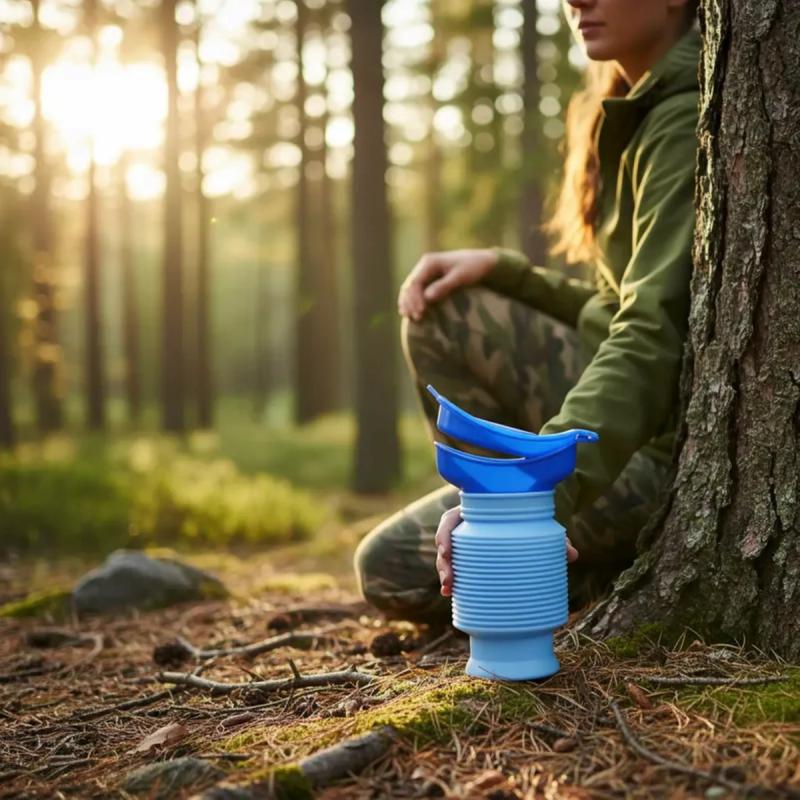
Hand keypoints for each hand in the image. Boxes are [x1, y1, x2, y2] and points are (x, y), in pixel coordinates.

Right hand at [398, 248, 498, 321]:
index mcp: (429, 262)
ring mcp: (425, 273)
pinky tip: (410, 312)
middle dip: (410, 302)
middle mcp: (424, 266)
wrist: (482, 261)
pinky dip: (412, 301)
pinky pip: (415, 291)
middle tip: (415, 318)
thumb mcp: (460, 277)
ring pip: (409, 289)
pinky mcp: (429, 280)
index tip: (421, 312)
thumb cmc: (473, 268)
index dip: (414, 298)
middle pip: (409, 286)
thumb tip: (427, 298)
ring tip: (410, 318)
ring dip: (408, 303)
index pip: (415, 282)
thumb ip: (444, 286)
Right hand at [435, 506, 579, 596]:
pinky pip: (457, 565)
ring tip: (448, 591)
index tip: (445, 551)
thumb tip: (573, 555)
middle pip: (446, 541)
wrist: (524, 516)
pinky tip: (451, 595)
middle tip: (449, 581)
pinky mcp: (470, 555)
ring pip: (448, 556)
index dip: (445, 534)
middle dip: (444, 562)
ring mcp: (466, 541)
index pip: (452, 518)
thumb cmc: (526, 517)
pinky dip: (452, 579)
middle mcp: (466, 525)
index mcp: (475, 511)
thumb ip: (551, 537)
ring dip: (445, 573)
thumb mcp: (535, 524)